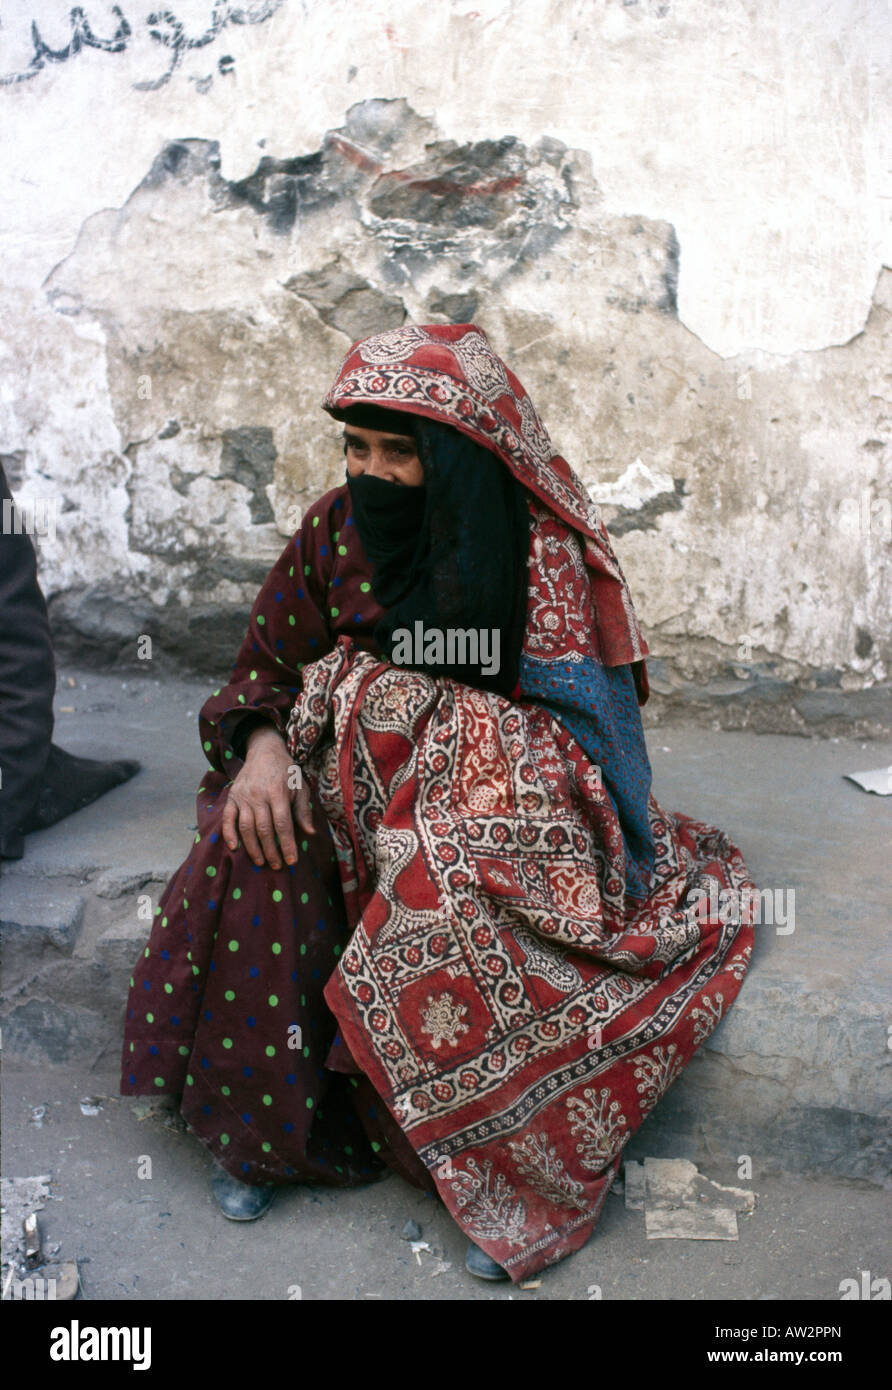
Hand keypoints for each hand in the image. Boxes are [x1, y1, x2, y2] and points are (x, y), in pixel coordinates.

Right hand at [221, 723, 315, 868]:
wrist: (264, 751)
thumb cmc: (286, 771)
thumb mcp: (300, 786)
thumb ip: (303, 810)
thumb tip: (310, 833)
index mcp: (278, 792)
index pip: (283, 824)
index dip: (287, 844)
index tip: (291, 861)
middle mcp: (259, 795)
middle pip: (264, 829)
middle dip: (271, 851)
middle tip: (277, 866)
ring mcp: (243, 796)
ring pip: (246, 828)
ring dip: (253, 848)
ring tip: (261, 861)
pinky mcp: (232, 797)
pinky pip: (227, 818)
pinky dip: (229, 834)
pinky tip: (234, 848)